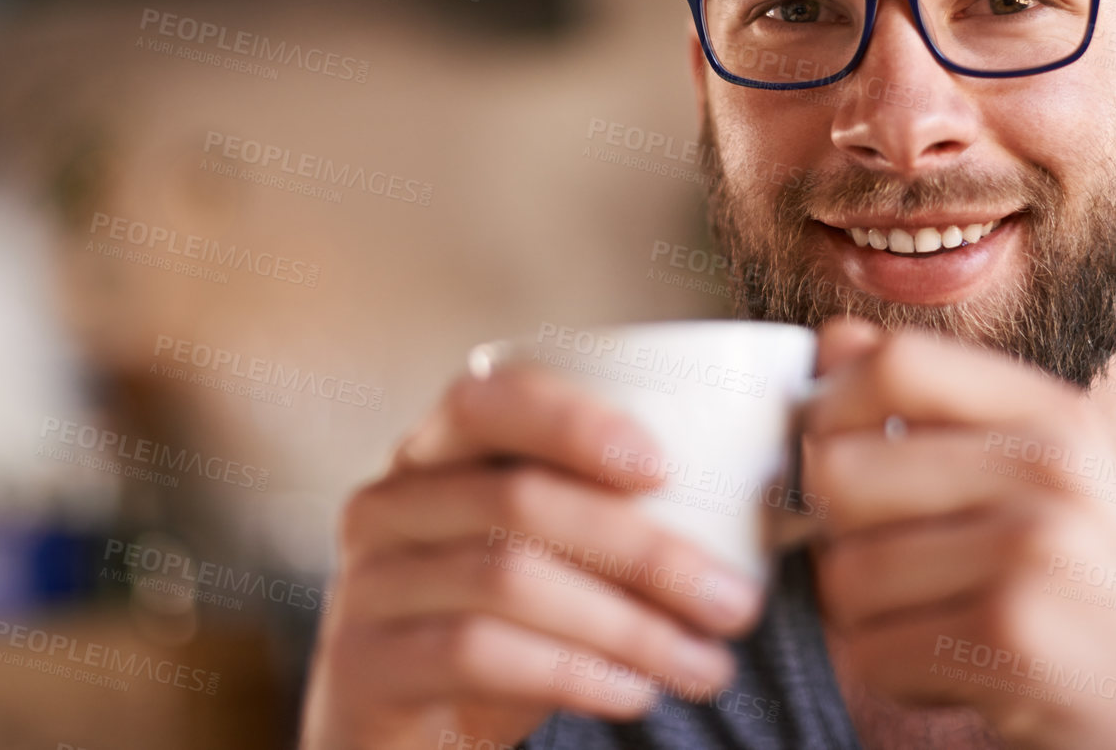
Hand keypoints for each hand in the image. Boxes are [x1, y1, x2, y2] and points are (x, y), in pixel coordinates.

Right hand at [299, 363, 765, 749]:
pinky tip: (634, 692)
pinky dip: (572, 672)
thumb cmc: (501, 626)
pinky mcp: (363, 666)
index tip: (665, 467)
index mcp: (434, 453)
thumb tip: (752, 494)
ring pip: (508, 579)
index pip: (490, 400)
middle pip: (520, 499)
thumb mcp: (544, 555)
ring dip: (627, 625)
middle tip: (734, 602)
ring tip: (703, 662)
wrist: (406, 736)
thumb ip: (604, 510)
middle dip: (646, 551)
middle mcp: (389, 505)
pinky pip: (476, 653)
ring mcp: (366, 585)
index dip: (574, 422)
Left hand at [802, 317, 1115, 748]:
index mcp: (1052, 414)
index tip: (829, 453)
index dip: (829, 406)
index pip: (894, 362)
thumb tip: (832, 337)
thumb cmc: (1089, 595)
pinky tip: (961, 671)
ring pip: (843, 574)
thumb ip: (936, 406)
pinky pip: (871, 652)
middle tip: (897, 570)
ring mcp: (1033, 551)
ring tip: (940, 624)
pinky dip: (897, 676)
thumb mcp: (1041, 477)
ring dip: (868, 620)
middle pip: (840, 470)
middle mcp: (1048, 469)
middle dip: (838, 536)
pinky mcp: (1013, 637)